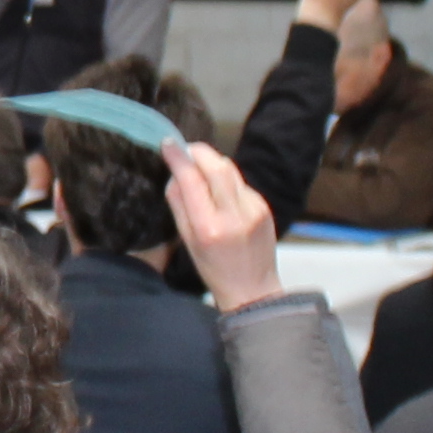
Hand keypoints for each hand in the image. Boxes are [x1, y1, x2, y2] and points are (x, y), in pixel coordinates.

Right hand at [169, 138, 285, 315]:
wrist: (253, 289)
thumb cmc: (212, 269)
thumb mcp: (187, 240)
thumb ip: (179, 204)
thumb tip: (176, 172)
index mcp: (209, 227)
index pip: (192, 180)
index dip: (179, 157)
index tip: (168, 143)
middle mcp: (234, 215)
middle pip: (217, 166)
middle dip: (198, 152)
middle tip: (185, 150)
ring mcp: (254, 209)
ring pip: (230, 170)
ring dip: (212, 163)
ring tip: (200, 170)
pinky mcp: (264, 207)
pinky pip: (241, 183)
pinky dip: (227, 181)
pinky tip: (221, 194)